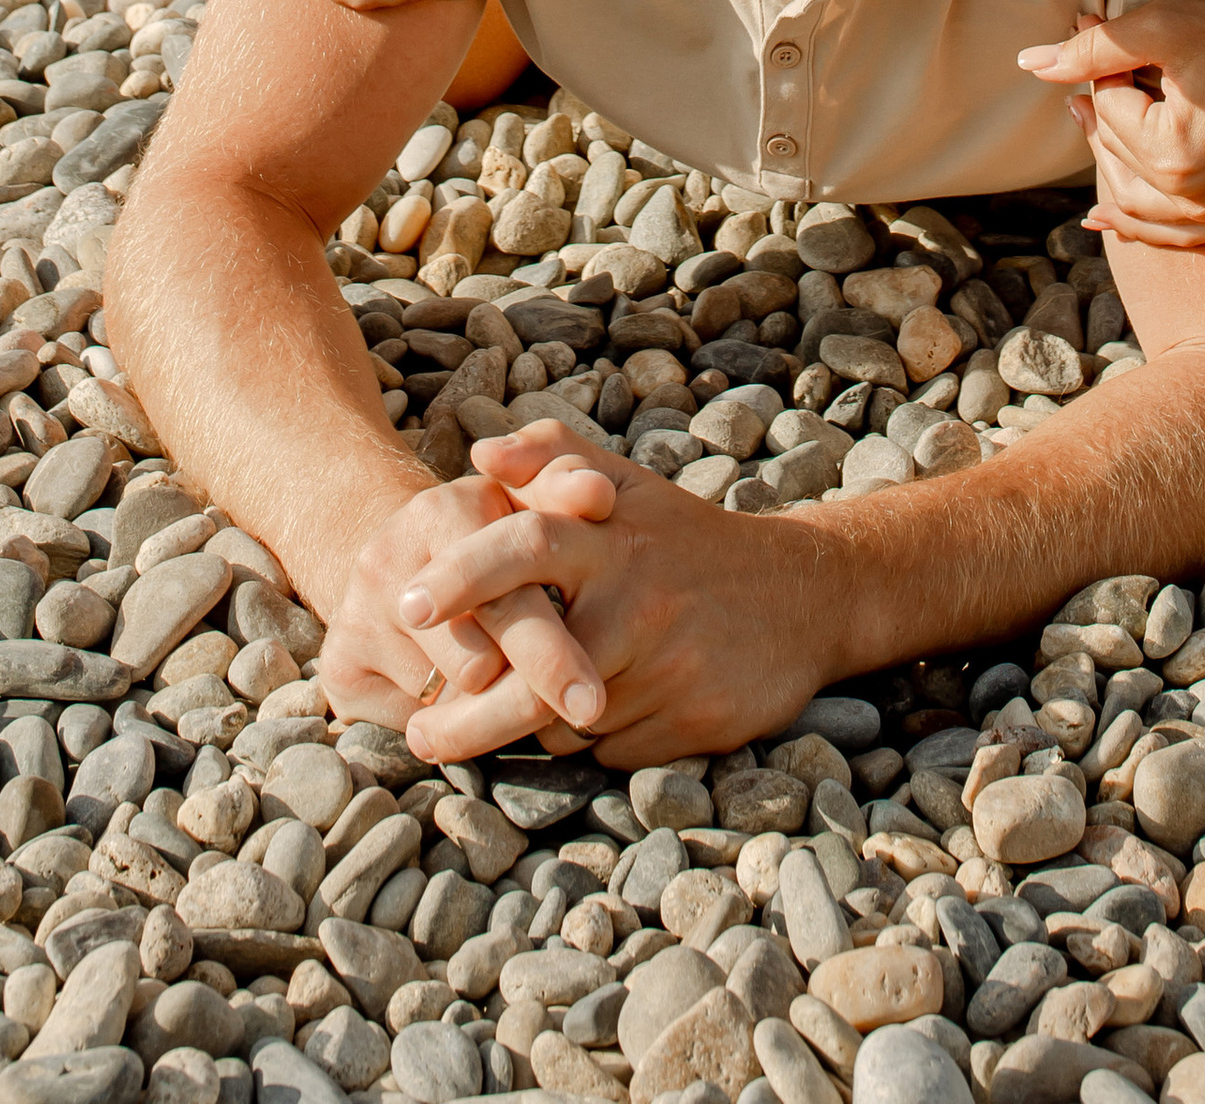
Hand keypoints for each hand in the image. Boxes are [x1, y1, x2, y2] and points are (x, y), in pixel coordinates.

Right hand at [317, 458, 612, 748]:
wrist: (401, 558)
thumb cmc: (487, 539)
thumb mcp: (526, 507)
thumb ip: (568, 493)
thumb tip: (595, 493)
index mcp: (443, 512)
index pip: (508, 597)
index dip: (553, 654)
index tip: (593, 703)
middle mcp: (387, 559)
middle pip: (477, 662)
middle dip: (529, 697)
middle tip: (577, 724)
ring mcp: (355, 613)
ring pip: (447, 699)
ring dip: (487, 706)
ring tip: (503, 676)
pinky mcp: (337, 666)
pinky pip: (408, 723)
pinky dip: (443, 722)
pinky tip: (452, 691)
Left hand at [391, 419, 837, 762]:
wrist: (803, 592)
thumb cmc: (687, 538)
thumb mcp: (628, 482)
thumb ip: (551, 454)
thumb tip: (478, 455)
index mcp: (611, 534)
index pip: (524, 544)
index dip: (462, 575)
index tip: (401, 607)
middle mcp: (638, 597)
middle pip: (536, 665)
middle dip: (470, 712)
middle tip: (417, 735)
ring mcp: (670, 663)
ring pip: (567, 720)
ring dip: (534, 725)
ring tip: (505, 720)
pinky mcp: (699, 720)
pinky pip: (614, 750)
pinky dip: (596, 741)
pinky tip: (607, 714)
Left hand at [1019, 0, 1204, 249]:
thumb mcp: (1163, 26)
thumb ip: (1092, 48)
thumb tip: (1028, 63)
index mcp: (1173, 157)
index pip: (1107, 112)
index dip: (1097, 67)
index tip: (1094, 24)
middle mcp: (1200, 199)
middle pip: (1120, 159)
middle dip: (1101, 113)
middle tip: (1091, 77)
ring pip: (1144, 206)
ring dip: (1112, 170)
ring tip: (1093, 126)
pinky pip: (1185, 232)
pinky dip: (1147, 222)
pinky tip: (1113, 217)